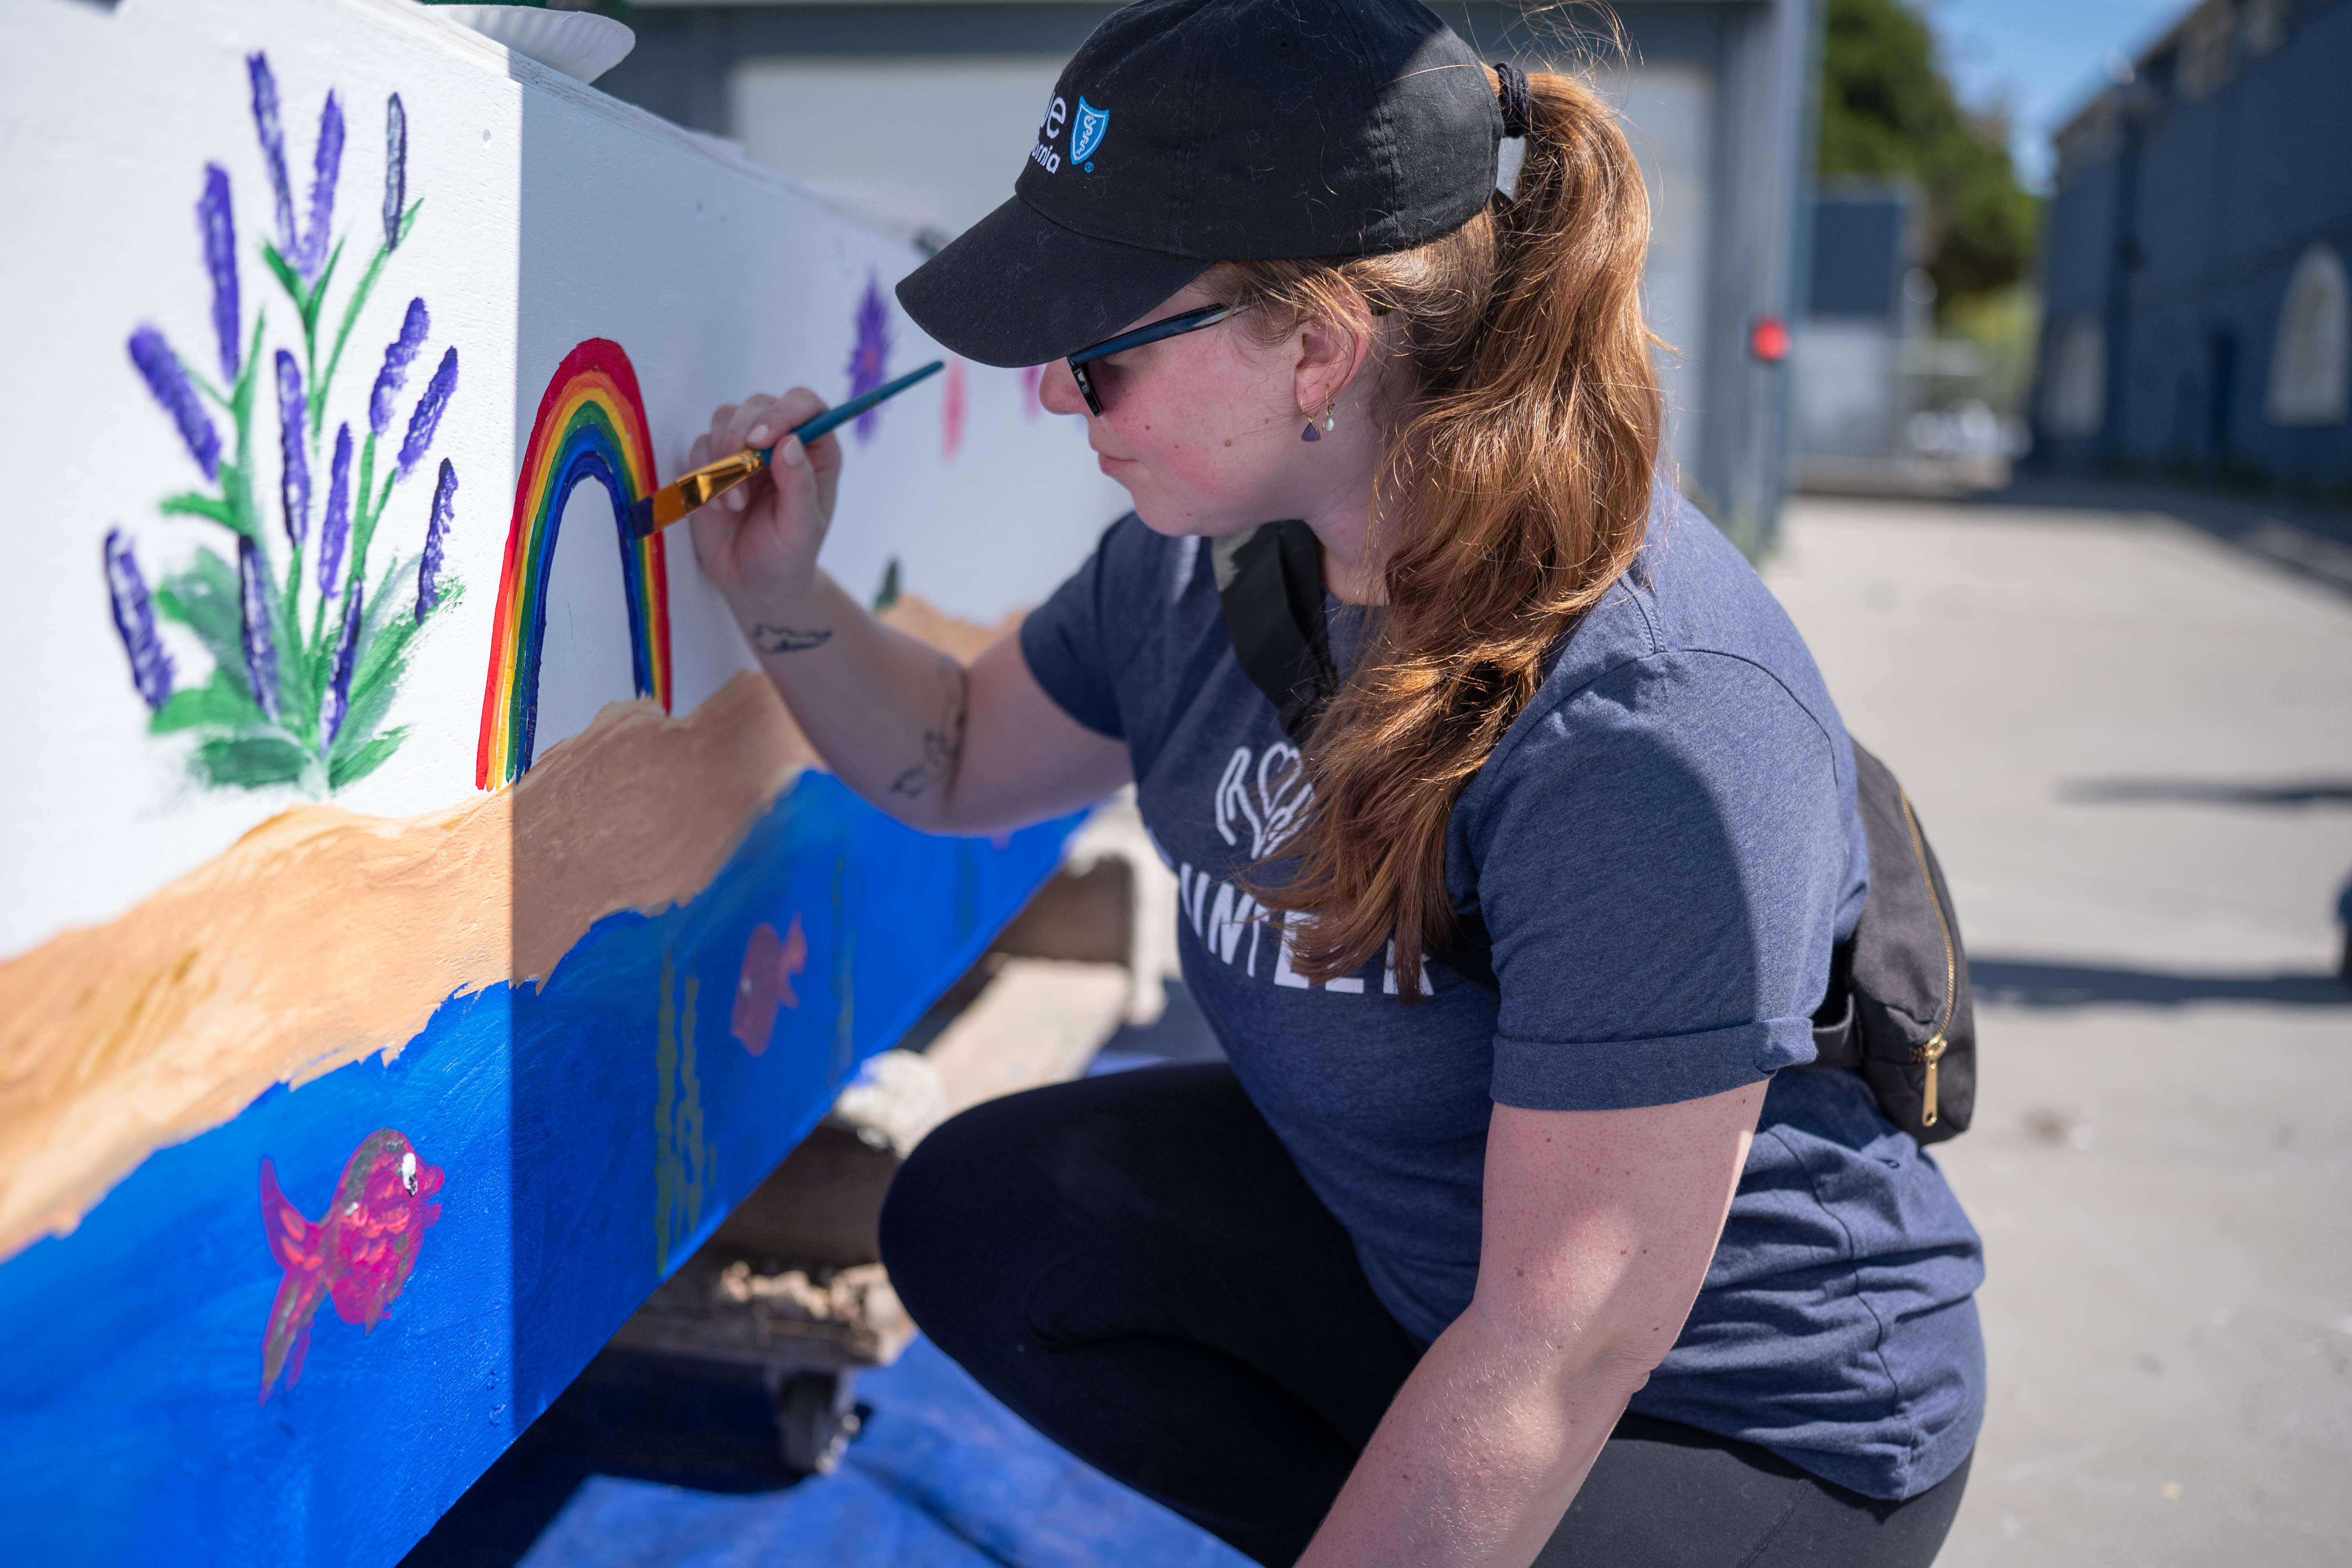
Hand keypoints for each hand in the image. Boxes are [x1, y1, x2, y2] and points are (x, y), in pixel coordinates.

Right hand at [685, 388, 844, 624]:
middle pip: (759, 405)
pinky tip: (718, 507)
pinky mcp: (714, 463)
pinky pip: (700, 445)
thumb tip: (789, 441)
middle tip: (740, 471)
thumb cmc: (788, 557)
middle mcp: (782, 442)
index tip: (762, 440)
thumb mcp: (801, 529)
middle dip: (743, 433)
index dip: (783, 412)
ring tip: (734, 504)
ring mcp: (746, 449)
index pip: (805, 405)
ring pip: (725, 418)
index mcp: (816, 451)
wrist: (754, 584)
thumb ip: (798, 485)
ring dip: (722, 457)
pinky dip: (702, 473)